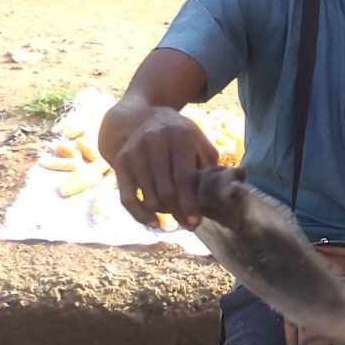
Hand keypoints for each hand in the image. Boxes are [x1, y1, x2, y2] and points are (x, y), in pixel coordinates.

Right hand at [104, 104, 218, 228]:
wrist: (141, 118)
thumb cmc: (178, 135)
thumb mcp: (198, 140)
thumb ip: (209, 163)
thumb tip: (224, 190)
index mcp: (180, 136)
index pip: (184, 178)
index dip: (190, 203)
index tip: (196, 221)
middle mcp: (154, 143)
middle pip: (166, 191)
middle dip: (178, 213)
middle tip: (188, 226)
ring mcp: (134, 153)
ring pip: (149, 197)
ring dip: (163, 215)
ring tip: (175, 222)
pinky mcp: (120, 163)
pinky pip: (127, 198)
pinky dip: (139, 214)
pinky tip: (153, 223)